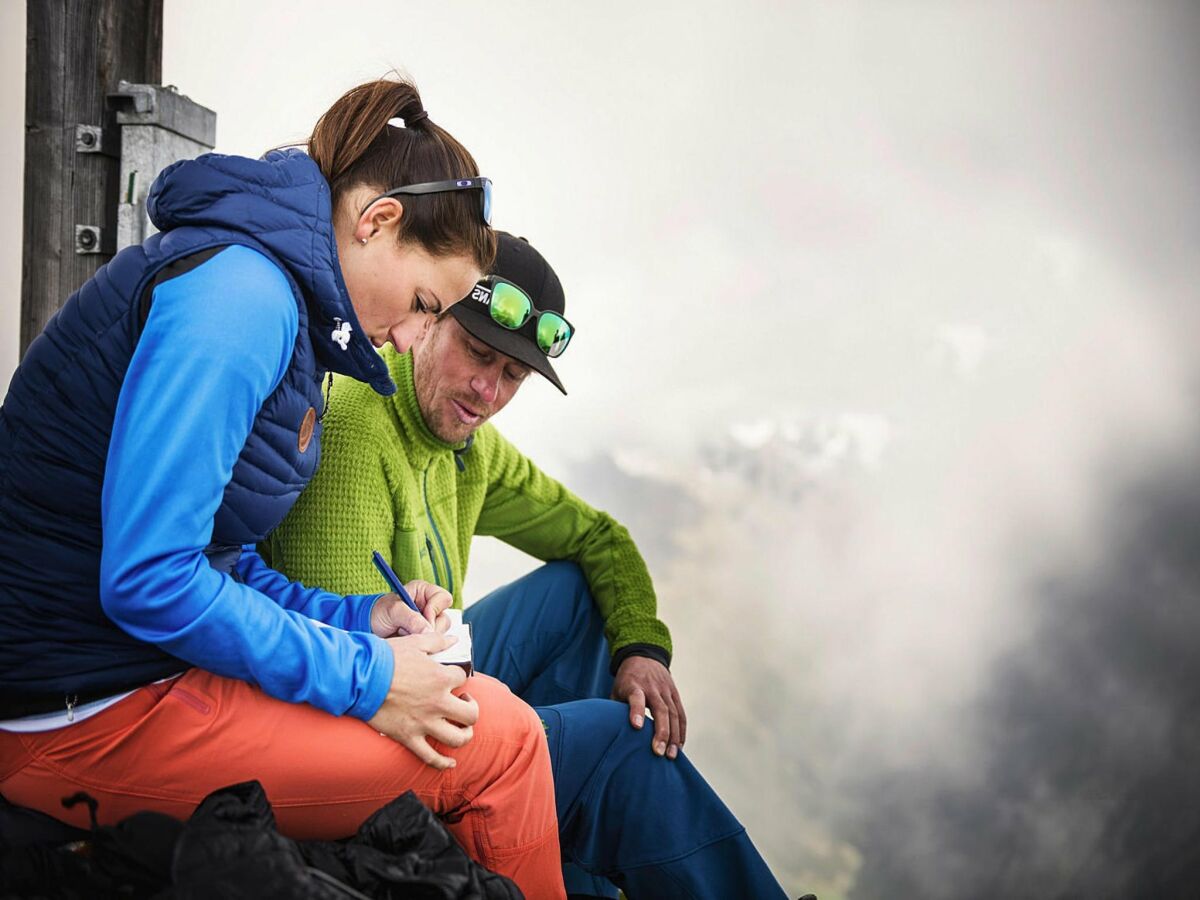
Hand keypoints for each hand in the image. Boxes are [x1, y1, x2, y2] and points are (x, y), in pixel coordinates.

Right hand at [366, 631, 478, 769]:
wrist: (358, 677)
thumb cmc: (385, 657)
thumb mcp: (415, 642)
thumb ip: (438, 641)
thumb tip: (454, 639)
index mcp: (440, 678)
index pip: (463, 677)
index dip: (459, 676)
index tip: (451, 677)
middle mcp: (437, 703)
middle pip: (471, 714)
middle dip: (472, 708)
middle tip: (462, 702)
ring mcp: (424, 723)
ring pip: (458, 738)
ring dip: (465, 734)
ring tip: (461, 728)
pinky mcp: (408, 737)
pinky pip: (431, 757)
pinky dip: (443, 763)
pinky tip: (451, 763)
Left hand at [370, 580, 453, 636]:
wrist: (368, 627)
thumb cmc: (378, 612)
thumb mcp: (393, 611)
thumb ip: (412, 619)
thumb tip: (429, 632)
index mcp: (424, 592)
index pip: (444, 598)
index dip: (435, 609)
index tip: (423, 617)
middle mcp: (429, 607)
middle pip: (444, 619)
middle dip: (427, 628)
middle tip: (409, 629)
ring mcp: (427, 623)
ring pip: (440, 634)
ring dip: (422, 637)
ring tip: (404, 634)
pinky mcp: (424, 637)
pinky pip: (432, 644)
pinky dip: (420, 645)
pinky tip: (407, 641)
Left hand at [611, 656, 686, 759]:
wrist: (644, 656)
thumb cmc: (627, 680)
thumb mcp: (617, 690)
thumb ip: (615, 709)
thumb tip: (609, 734)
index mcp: (634, 685)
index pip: (636, 698)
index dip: (637, 711)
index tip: (636, 726)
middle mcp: (652, 688)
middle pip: (660, 709)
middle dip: (661, 732)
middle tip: (658, 752)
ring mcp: (666, 691)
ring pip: (674, 714)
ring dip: (674, 736)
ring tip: (672, 755)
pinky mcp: (675, 694)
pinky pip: (681, 714)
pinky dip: (681, 731)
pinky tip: (679, 746)